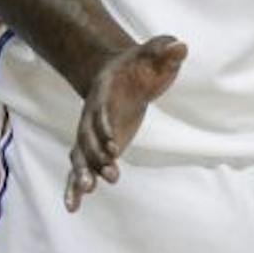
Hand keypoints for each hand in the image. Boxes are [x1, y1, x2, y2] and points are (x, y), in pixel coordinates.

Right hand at [67, 34, 185, 209]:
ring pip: (80, 155)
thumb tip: (180, 46)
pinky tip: (73, 206)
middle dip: (92, 157)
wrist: (124, 71)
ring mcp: (91, 132)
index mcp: (104, 91)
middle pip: (86, 137)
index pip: (101, 111)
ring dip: (83, 173)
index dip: (106, 127)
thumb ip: (165, 50)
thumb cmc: (143, 63)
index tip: (115, 146)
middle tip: (104, 175)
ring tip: (88, 191)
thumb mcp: (156, 52)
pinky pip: (82, 167)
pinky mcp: (96, 146)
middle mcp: (91, 114)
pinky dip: (75, 185)